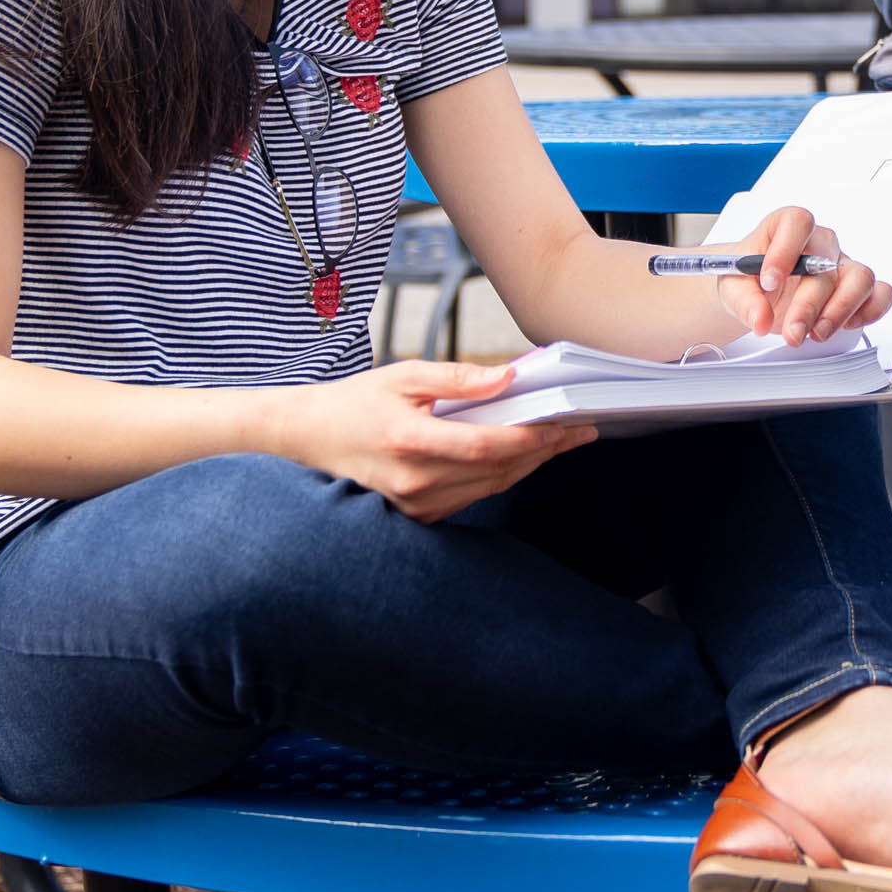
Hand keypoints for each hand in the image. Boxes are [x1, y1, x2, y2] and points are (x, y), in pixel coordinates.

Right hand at [263, 359, 595, 522]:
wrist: (311, 438)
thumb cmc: (358, 402)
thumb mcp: (404, 375)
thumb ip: (457, 378)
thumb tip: (507, 379)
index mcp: (408, 440)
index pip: (485, 446)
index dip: (529, 438)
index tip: (564, 424)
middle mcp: (413, 480)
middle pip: (495, 471)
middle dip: (543, 452)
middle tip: (580, 431)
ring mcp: (414, 504)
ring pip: (489, 488)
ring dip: (527, 466)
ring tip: (560, 442)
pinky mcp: (416, 516)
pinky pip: (471, 498)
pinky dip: (499, 478)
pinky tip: (521, 458)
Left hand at [719, 206, 891, 346]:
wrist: (757, 291)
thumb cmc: (748, 278)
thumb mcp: (732, 287)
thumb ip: (745, 302)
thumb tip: (760, 318)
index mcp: (787, 228)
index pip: (797, 222)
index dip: (785, 251)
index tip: (768, 282)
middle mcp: (819, 244)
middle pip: (826, 263)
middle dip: (808, 304)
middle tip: (792, 331)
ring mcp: (841, 266)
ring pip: (861, 278)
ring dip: (839, 311)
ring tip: (815, 333)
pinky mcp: (857, 290)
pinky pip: (880, 295)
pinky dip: (868, 312)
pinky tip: (843, 326)